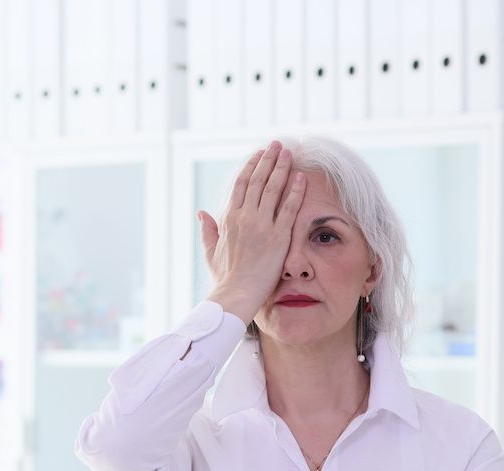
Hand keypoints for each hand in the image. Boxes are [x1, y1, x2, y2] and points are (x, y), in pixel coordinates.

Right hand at [199, 140, 306, 322]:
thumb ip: (208, 230)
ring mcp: (261, 225)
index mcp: (229, 218)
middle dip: (268, 159)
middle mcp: (245, 217)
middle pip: (258, 180)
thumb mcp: (211, 250)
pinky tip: (301, 177)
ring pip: (273, 189)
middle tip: (277, 145)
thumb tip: (201, 212)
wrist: (237, 292)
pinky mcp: (278, 236)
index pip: (241, 184)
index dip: (251, 166)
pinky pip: (289, 208)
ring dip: (281, 168)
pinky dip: (295, 191)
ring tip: (289, 153)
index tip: (259, 154)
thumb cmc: (225, 276)